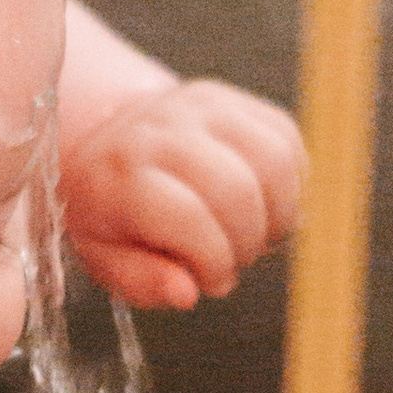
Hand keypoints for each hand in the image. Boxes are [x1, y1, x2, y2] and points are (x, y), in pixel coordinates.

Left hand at [61, 78, 303, 311]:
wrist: (102, 139)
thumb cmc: (107, 209)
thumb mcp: (102, 255)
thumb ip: (141, 280)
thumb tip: (187, 293)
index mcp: (122, 174)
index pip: (191, 220)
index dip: (215, 264)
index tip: (212, 282)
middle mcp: (162, 130)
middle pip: (239, 192)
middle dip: (248, 244)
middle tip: (234, 259)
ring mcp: (202, 106)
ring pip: (275, 162)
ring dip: (278, 215)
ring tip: (254, 234)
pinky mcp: (234, 99)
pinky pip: (287, 141)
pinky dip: (290, 185)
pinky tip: (263, 205)